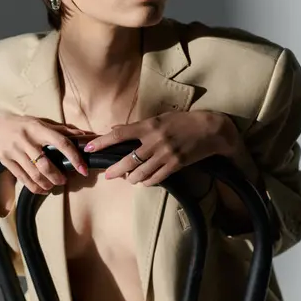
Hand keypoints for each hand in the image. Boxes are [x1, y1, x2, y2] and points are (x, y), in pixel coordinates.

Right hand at [0, 114, 89, 194]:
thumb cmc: (22, 124)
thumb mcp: (40, 122)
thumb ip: (61, 129)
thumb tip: (83, 135)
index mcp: (38, 128)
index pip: (61, 143)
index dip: (74, 157)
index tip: (83, 169)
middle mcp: (27, 139)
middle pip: (46, 164)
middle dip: (57, 177)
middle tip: (64, 181)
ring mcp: (15, 151)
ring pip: (34, 174)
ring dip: (47, 184)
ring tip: (53, 186)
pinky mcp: (5, 160)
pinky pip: (22, 177)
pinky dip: (34, 187)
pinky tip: (41, 189)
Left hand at [84, 110, 239, 185]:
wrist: (210, 129)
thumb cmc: (183, 121)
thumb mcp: (159, 118)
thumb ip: (137, 126)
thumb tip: (115, 128)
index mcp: (149, 126)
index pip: (120, 134)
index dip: (103, 142)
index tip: (90, 148)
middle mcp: (155, 140)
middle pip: (128, 159)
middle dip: (115, 170)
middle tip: (108, 175)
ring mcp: (166, 154)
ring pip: (141, 172)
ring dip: (131, 179)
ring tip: (128, 179)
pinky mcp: (176, 164)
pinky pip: (156, 178)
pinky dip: (147, 182)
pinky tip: (143, 182)